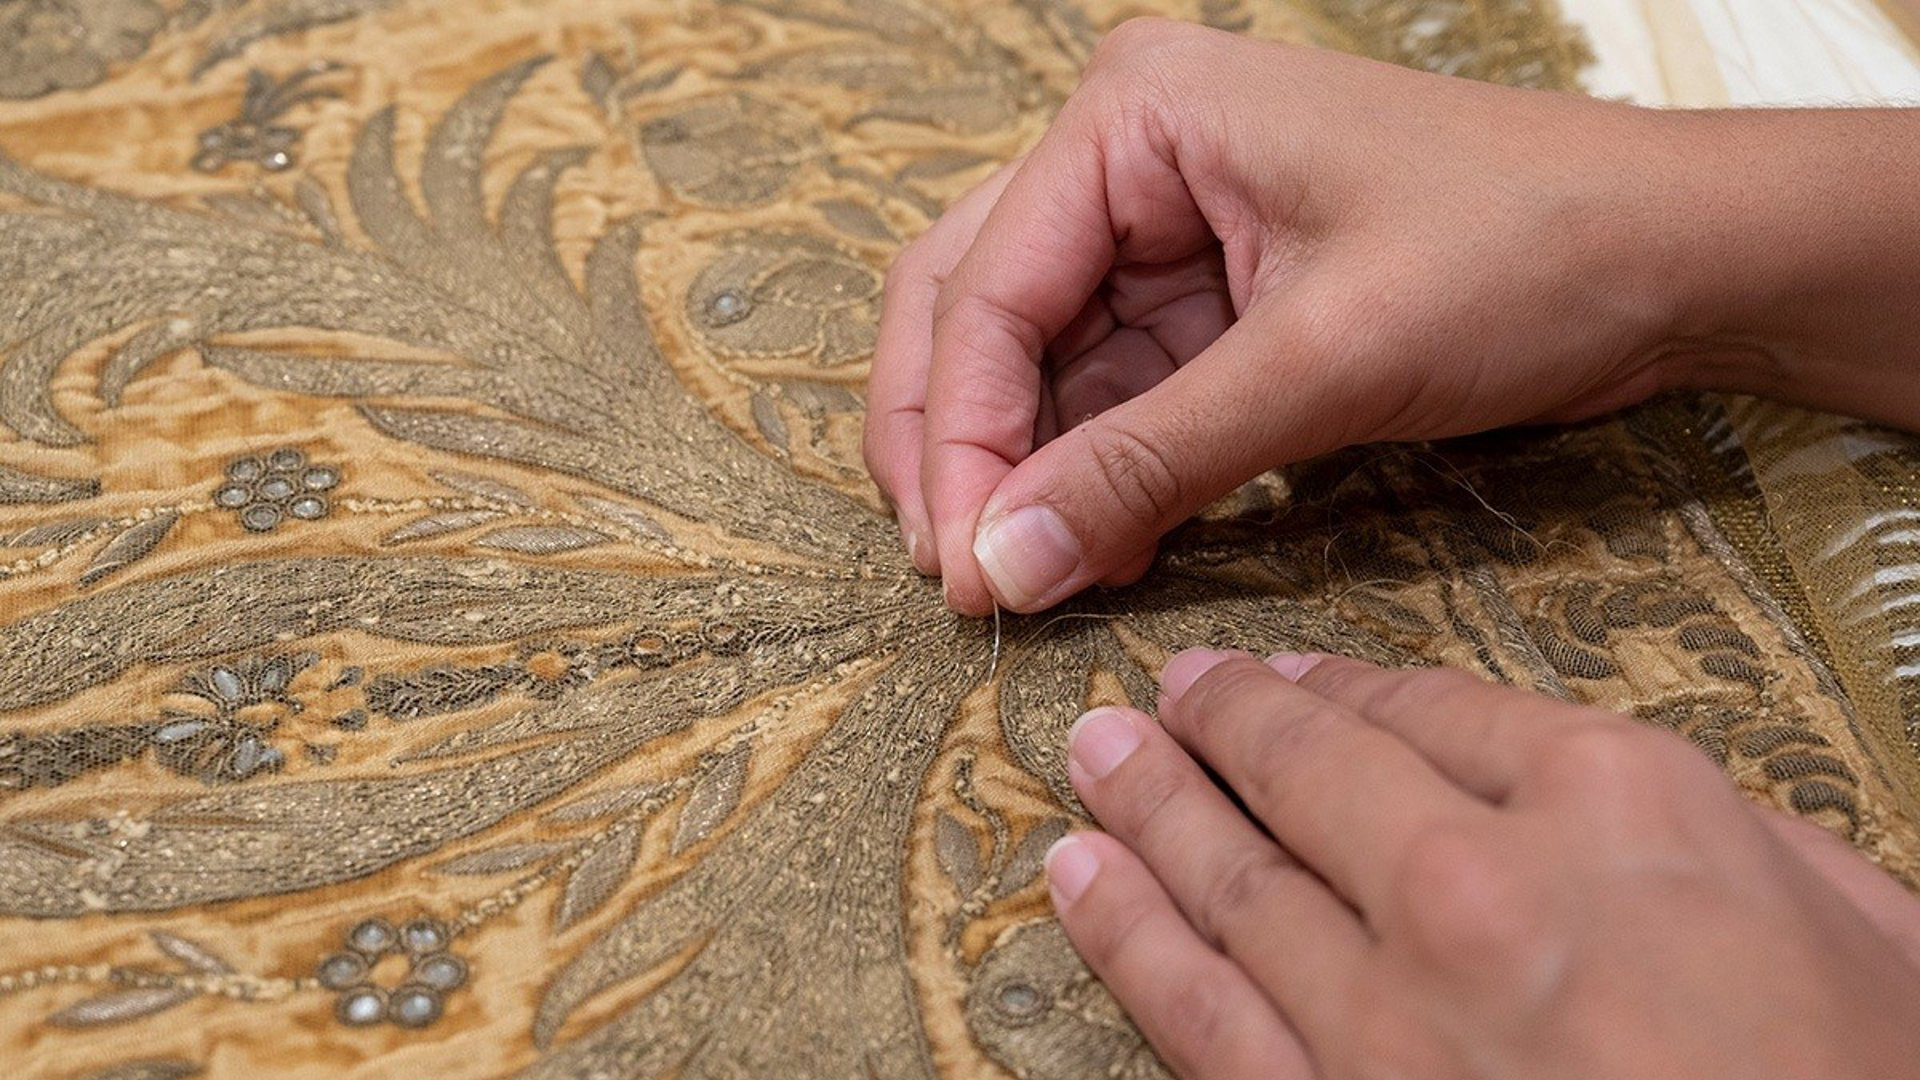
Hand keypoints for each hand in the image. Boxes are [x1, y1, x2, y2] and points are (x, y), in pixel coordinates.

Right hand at [864, 19, 1919, 614]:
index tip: (968, 571)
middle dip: (957, 445)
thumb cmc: (1525, 254)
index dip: (959, 442)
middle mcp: (1131, 152)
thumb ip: (1144, 465)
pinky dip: (1096, 469)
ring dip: (1024, 469)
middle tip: (964, 574)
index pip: (986, 289)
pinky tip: (1102, 547)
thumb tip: (1001, 564)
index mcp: (1139, 113)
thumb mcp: (1320, 363)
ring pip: (1033, 358)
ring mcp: (1166, 221)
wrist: (1673, 260)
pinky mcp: (1210, 290)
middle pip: (974, 306)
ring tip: (1034, 577)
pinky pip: (1112, 388)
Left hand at [1045, 649, 1919, 1078]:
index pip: (1438, 710)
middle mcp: (1477, 884)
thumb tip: (1626, 798)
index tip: (1291, 675)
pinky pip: (1199, 1011)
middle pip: (1310, 771)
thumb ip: (1734, 836)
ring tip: (1093, 754)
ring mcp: (1391, 1009)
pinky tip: (1076, 882)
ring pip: (1231, 875)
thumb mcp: (1864, 929)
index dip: (1346, 686)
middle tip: (1165, 690)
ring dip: (1148, 803)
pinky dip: (1123, 933)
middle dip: (1224, 721)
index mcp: (1616, 804)